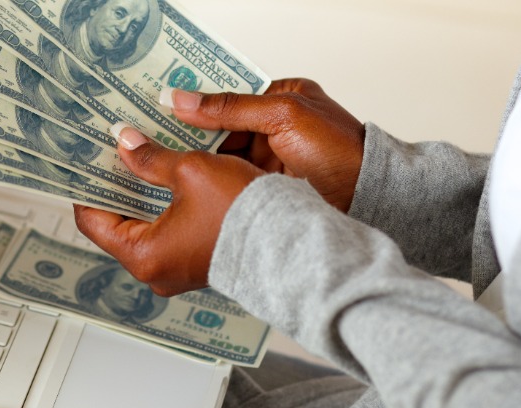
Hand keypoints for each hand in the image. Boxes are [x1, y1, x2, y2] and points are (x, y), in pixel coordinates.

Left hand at [73, 124, 264, 296]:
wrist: (294, 241)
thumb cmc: (244, 213)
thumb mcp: (191, 172)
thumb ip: (150, 158)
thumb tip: (125, 142)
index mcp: (143, 256)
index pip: (92, 221)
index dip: (87, 186)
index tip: (84, 160)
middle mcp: (155, 271)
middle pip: (118, 222)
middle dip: (117, 183)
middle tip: (111, 149)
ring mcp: (176, 269)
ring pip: (145, 224)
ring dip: (142, 190)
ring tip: (139, 154)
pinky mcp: (196, 261)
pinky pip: (168, 230)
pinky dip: (164, 202)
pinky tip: (167, 172)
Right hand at [164, 79, 363, 211]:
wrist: (367, 198)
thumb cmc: (339, 150)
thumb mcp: (282, 116)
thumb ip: (231, 108)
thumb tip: (183, 100)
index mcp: (283, 97)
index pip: (230, 95)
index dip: (198, 101)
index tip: (164, 106)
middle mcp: (275, 127)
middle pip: (222, 128)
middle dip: (192, 134)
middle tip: (153, 136)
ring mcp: (271, 159)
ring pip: (224, 157)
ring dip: (200, 161)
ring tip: (162, 162)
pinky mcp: (269, 188)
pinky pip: (233, 180)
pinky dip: (214, 182)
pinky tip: (188, 184)